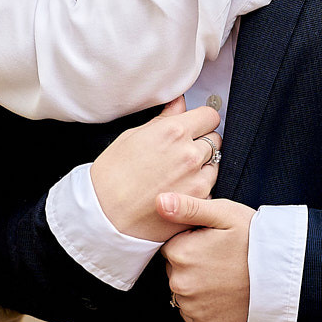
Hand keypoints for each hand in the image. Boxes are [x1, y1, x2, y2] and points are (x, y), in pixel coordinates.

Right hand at [89, 100, 221, 241]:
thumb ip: (163, 119)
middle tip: (181, 152)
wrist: (105, 217)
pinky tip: (178, 190)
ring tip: (177, 174)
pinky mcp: (200, 202)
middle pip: (215, 138)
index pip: (210, 115)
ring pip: (215, 163)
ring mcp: (197, 179)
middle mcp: (189, 153)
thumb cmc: (111, 177)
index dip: (202, 120)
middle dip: (202, 142)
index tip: (195, 126)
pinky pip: (210, 187)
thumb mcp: (132, 137)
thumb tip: (179, 104)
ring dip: (203, 165)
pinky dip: (200, 187)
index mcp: (173, 131)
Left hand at [159, 193, 254, 321]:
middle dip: (192, 264)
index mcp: (180, 253)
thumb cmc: (255, 240)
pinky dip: (206, 307)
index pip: (172, 246)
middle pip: (175, 270)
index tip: (214, 243)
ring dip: (197, 286)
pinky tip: (225, 296)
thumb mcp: (224, 213)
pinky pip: (194, 314)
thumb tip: (159, 201)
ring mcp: (191, 308)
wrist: (284, 278)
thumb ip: (188, 207)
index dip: (193, 242)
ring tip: (225, 277)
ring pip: (184, 292)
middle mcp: (179, 284)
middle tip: (222, 259)